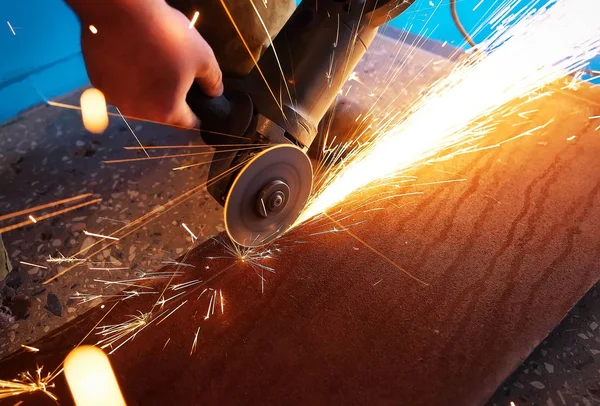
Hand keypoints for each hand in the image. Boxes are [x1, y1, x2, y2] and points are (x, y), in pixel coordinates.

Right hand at [77, 0, 222, 127]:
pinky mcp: (98, 83)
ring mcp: (114, 99)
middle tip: (174, 71)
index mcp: (165, 111)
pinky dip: (126, 76)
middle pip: (161, 111)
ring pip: (139, 99)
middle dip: (170, 96)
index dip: (197, 112)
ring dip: (147, 87)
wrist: (121, 10)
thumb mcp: (203, 57)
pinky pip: (119, 85)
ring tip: (152, 61)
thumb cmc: (166, 36)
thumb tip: (214, 93)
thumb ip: (212, 81)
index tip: (199, 101)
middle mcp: (138, 112)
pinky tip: (131, 56)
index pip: (187, 122)